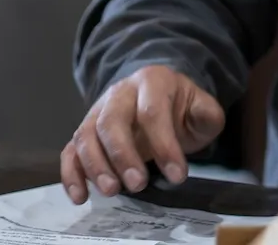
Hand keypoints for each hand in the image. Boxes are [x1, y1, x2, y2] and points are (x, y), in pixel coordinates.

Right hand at [61, 65, 224, 203]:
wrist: (157, 96)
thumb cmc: (180, 106)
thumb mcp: (201, 106)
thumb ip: (207, 113)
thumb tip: (203, 118)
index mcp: (152, 81)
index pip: (152, 111)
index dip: (164, 144)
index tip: (177, 175)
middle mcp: (119, 93)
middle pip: (111, 122)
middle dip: (123, 156)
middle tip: (138, 185)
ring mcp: (96, 111)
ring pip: (86, 136)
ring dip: (95, 167)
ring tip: (112, 191)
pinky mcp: (84, 132)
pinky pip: (70, 151)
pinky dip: (71, 174)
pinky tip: (80, 196)